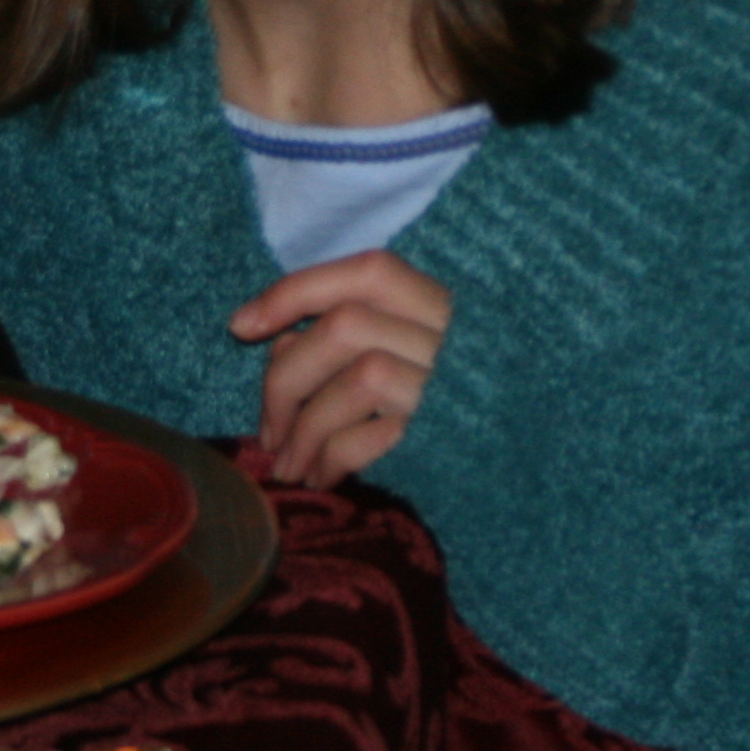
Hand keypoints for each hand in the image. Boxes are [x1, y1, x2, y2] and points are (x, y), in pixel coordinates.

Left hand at [228, 250, 450, 487]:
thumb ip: (348, 335)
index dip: (298, 291)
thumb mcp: (404, 354)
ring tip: (287, 464)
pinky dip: (330, 459)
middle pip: (347, 326)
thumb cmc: (440, 406)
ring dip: (304, 429)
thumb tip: (277, 342)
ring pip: (358, 379)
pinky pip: (369, 438)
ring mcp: (448, 388)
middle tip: (268, 430)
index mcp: (439, 306)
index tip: (241, 326)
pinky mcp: (441, 439)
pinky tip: (319, 477)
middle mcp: (450, 339)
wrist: (508, 469)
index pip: (369, 273)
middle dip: (287, 377)